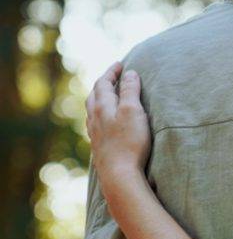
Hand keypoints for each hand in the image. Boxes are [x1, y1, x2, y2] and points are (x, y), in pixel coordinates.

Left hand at [86, 62, 152, 187]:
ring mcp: (94, 133)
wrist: (119, 174)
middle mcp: (94, 118)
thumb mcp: (133, 111)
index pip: (103, 83)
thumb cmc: (129, 142)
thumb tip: (129, 73)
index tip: (120, 64)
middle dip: (103, 83)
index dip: (111, 72)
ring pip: (92, 110)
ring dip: (99, 99)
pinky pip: (95, 124)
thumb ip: (131, 91)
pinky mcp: (99, 146)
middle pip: (94, 95)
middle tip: (113, 77)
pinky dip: (100, 115)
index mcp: (102, 106)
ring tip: (108, 96)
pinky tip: (104, 122)